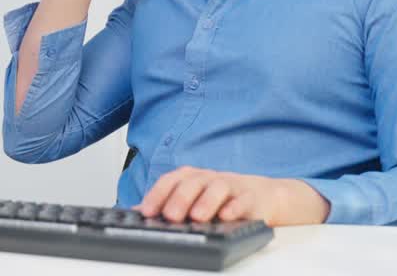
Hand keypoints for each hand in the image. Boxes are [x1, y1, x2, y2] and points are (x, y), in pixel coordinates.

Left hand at [136, 166, 330, 226]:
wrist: (263, 196)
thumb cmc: (222, 199)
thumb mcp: (193, 199)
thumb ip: (166, 204)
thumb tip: (133, 212)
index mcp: (193, 178)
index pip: (171, 180)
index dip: (158, 194)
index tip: (146, 210)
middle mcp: (210, 179)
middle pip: (193, 182)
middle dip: (179, 199)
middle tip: (170, 216)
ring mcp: (232, 187)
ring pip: (218, 188)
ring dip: (206, 202)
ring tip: (197, 217)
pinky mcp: (252, 199)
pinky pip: (244, 201)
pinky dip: (236, 208)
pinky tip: (228, 217)